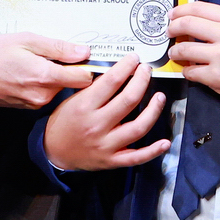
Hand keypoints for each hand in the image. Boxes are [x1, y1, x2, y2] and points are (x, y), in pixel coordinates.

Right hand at [0, 32, 95, 108]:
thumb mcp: (26, 40)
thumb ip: (58, 48)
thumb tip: (84, 52)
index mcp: (45, 77)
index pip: (85, 79)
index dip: (88, 66)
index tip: (86, 56)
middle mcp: (42, 96)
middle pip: (72, 83)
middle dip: (68, 68)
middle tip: (51, 53)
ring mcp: (34, 103)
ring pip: (58, 88)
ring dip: (53, 75)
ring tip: (34, 61)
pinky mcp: (27, 106)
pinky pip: (45, 93)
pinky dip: (42, 83)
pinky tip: (26, 72)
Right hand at [42, 57, 170, 170]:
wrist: (54, 152)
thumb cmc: (64, 122)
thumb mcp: (72, 101)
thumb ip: (93, 89)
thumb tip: (118, 73)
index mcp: (84, 107)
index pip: (111, 81)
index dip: (126, 66)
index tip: (134, 59)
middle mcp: (97, 125)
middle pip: (128, 101)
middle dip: (142, 81)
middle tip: (147, 70)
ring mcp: (106, 145)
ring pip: (138, 127)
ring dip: (153, 111)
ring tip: (160, 97)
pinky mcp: (112, 160)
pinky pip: (136, 157)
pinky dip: (153, 151)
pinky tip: (165, 142)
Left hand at [167, 1, 219, 105]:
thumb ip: (217, 22)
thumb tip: (188, 19)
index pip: (198, 8)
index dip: (180, 10)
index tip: (172, 14)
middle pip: (187, 24)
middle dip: (173, 28)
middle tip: (169, 32)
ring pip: (183, 49)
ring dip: (175, 51)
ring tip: (175, 53)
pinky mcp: (215, 76)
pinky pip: (189, 70)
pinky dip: (186, 70)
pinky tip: (190, 68)